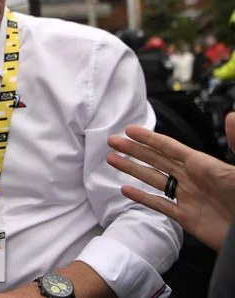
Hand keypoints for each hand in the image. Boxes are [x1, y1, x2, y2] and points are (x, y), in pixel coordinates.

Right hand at [106, 113, 234, 250]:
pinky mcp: (188, 218)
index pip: (170, 147)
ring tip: (111, 160)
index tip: (130, 129)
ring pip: (154, 180)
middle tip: (112, 141)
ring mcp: (189, 198)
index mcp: (204, 165)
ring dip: (132, 169)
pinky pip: (160, 206)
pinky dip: (142, 197)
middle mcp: (193, 178)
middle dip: (133, 150)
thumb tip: (232, 115)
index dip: (149, 138)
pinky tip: (126, 190)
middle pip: (156, 160)